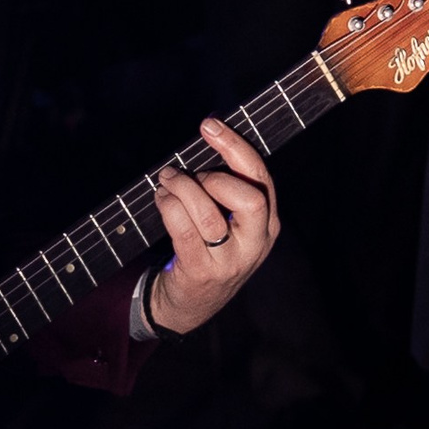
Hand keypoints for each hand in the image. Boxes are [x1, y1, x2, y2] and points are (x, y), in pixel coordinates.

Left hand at [144, 117, 279, 333]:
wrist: (192, 303)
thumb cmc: (209, 250)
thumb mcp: (231, 223)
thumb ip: (226, 188)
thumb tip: (205, 139)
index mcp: (268, 223)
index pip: (261, 177)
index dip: (235, 146)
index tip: (209, 124)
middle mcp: (256, 243)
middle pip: (250, 197)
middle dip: (213, 175)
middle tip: (190, 174)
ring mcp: (230, 260)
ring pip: (209, 213)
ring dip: (182, 188)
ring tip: (167, 181)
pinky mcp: (203, 270)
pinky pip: (184, 230)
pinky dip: (168, 207)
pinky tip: (161, 199)